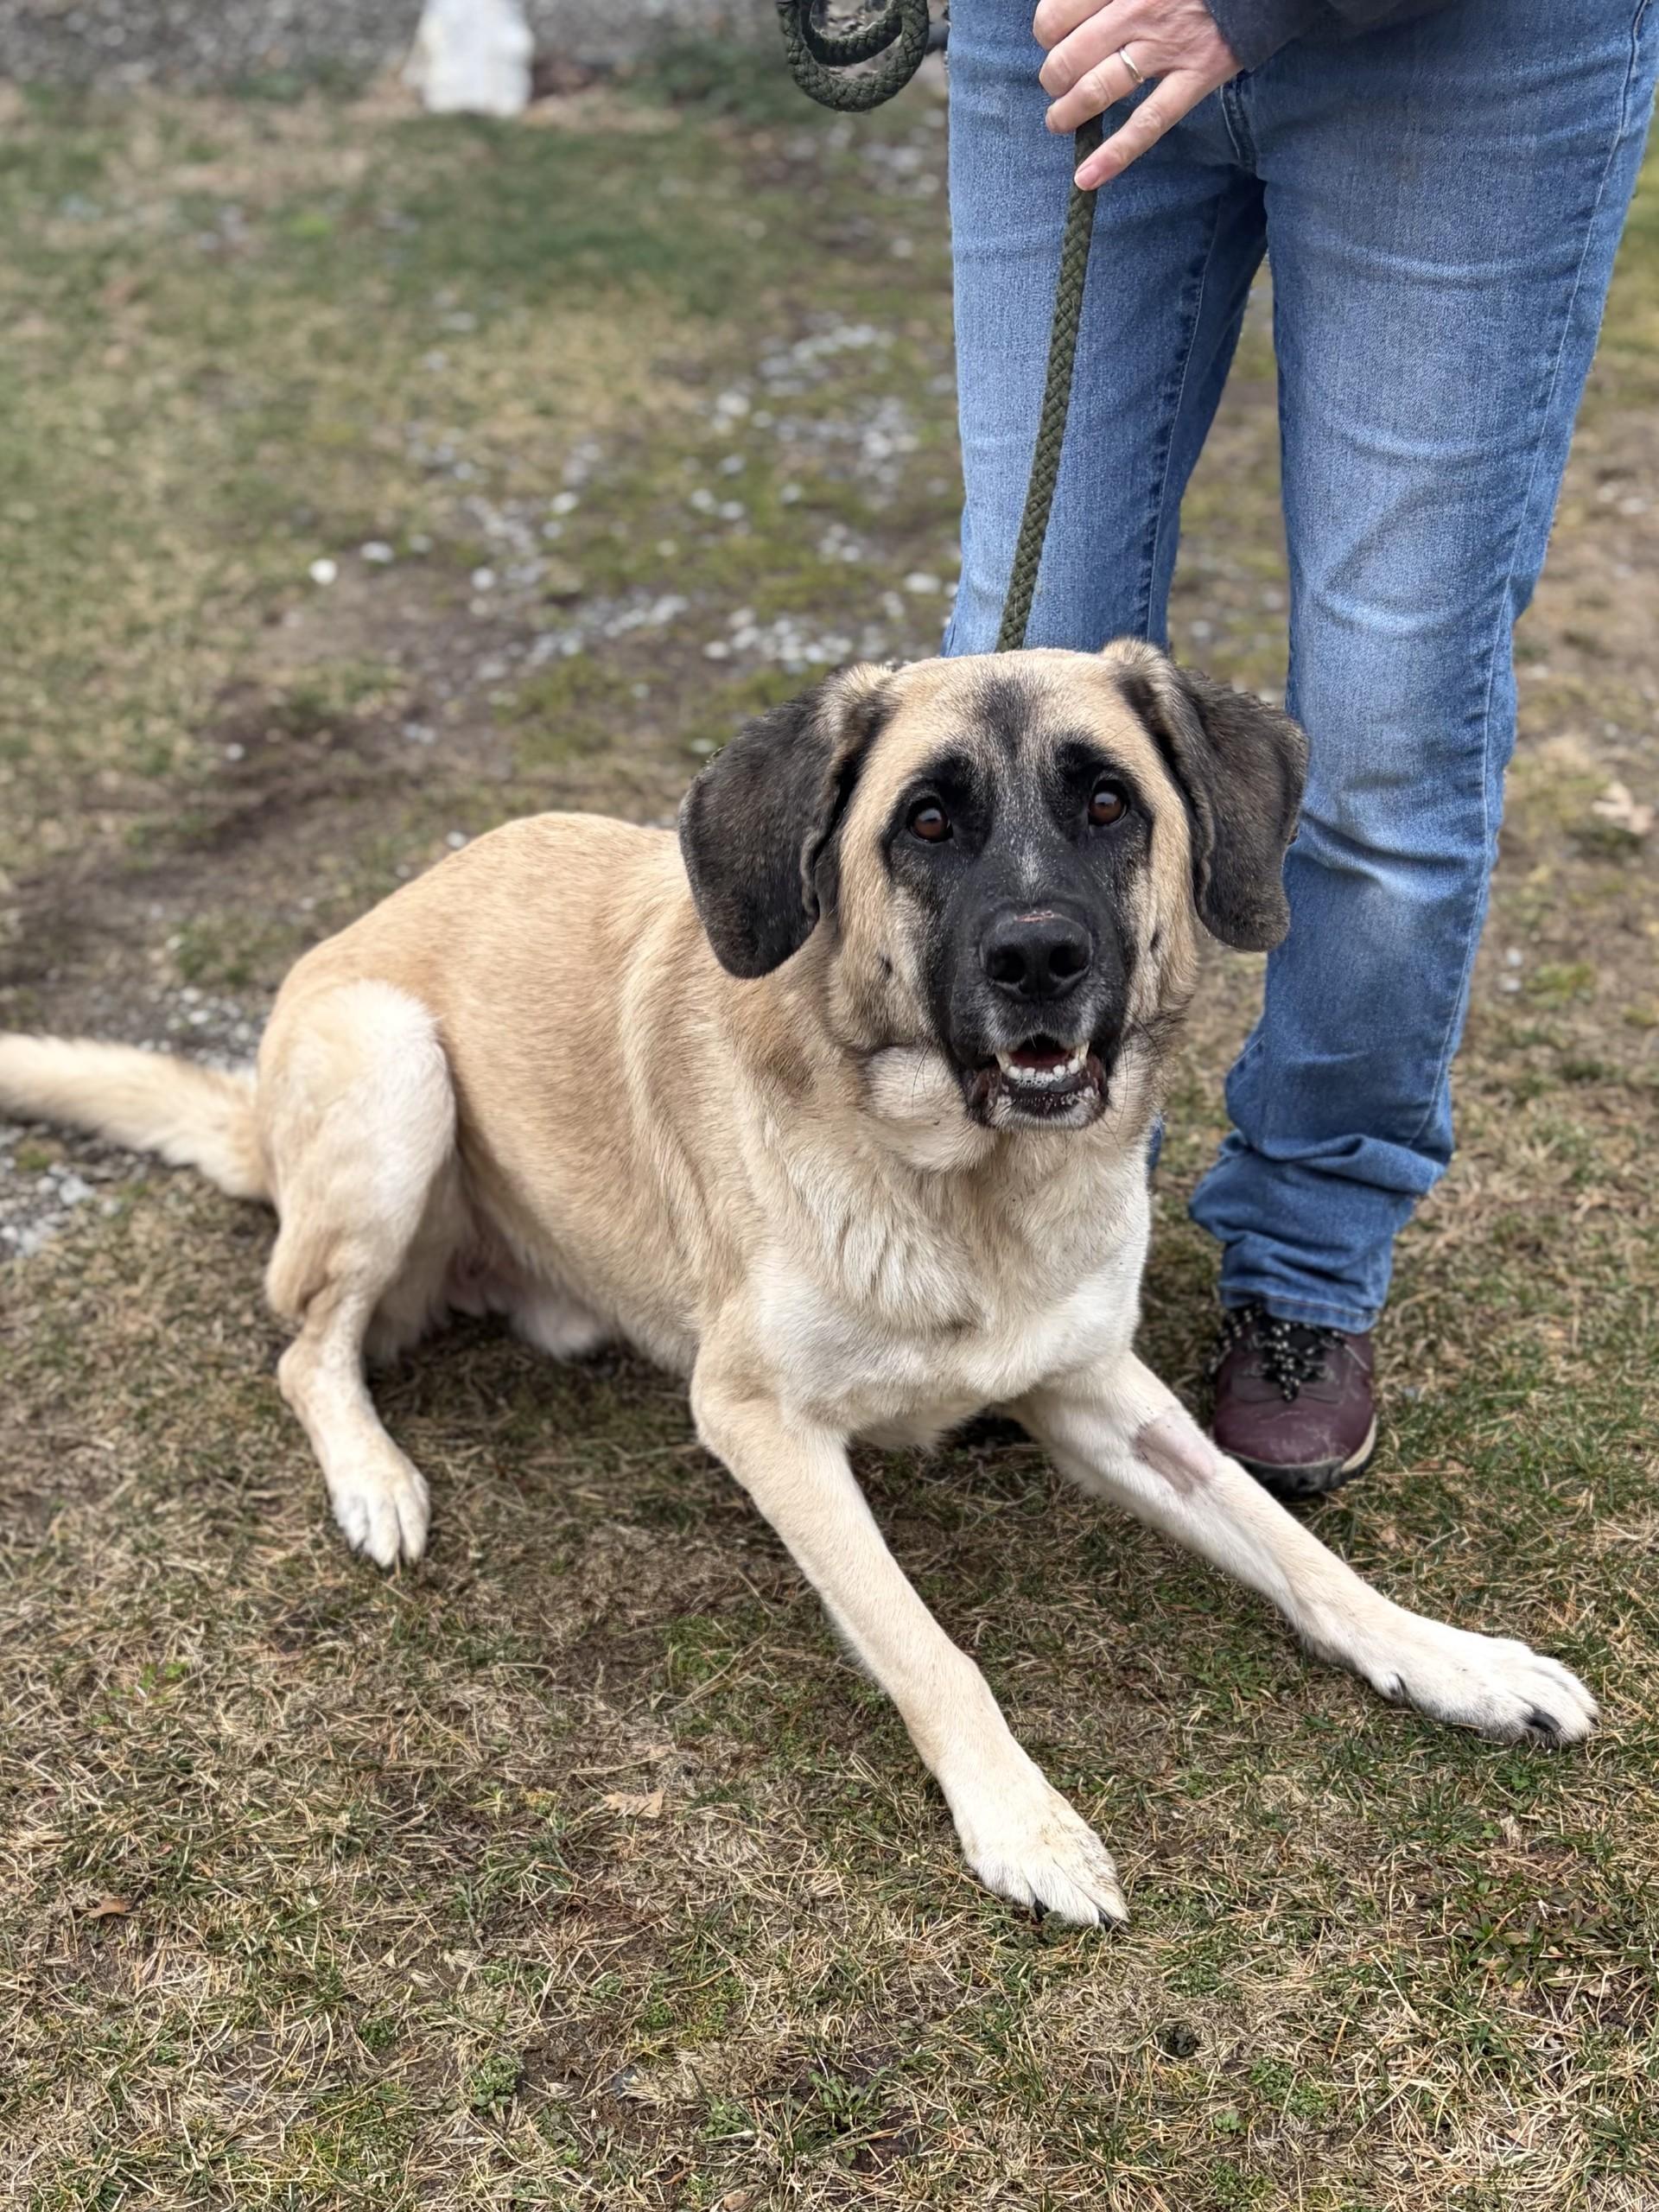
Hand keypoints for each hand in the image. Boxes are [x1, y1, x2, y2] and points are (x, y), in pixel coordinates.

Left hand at [1032, 0, 1240, 185]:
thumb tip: (1066, 14)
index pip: (1055, 16)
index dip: (1045, 34)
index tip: (1053, 39)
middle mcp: (1138, 10)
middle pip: (1068, 59)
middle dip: (1053, 79)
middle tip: (1057, 82)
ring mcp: (1166, 47)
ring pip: (1096, 90)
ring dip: (1066, 113)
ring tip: (1058, 120)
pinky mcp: (1196, 75)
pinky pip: (1148, 123)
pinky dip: (1114, 156)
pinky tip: (1086, 177)